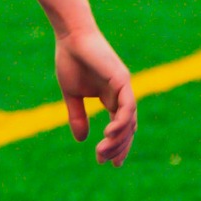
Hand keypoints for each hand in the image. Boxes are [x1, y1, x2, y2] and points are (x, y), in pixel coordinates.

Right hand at [55, 27, 136, 164]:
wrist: (71, 37)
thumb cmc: (71, 60)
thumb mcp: (71, 95)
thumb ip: (77, 116)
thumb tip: (81, 139)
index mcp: (111, 97)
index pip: (120, 126)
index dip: (117, 145)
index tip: (108, 163)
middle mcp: (122, 94)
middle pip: (128, 127)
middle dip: (118, 146)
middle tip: (105, 160)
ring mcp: (124, 87)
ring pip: (129, 119)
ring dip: (119, 138)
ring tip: (104, 150)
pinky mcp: (122, 79)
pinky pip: (127, 105)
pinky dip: (122, 120)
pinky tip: (110, 132)